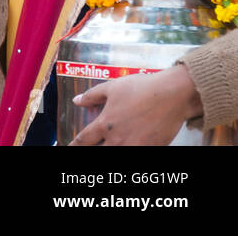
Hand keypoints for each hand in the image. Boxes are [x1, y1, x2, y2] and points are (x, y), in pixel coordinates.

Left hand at [71, 66, 201, 144]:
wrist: (172, 95)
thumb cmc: (141, 88)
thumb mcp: (112, 87)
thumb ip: (92, 96)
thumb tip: (77, 100)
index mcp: (105, 124)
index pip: (84, 140)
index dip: (74, 145)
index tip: (69, 147)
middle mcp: (118, 139)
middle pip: (98, 152)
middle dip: (91, 151)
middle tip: (88, 148)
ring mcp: (135, 146)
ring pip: (116, 155)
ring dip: (109, 151)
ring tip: (107, 147)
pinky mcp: (152, 149)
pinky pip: (138, 155)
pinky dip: (131, 151)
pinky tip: (129, 147)